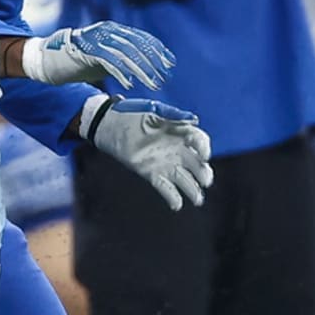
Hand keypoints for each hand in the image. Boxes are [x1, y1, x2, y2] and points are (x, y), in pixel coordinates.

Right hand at [22, 21, 174, 90]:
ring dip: (141, 70)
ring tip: (152, 84)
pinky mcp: (85, 50)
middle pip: (136, 46)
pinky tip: (129, 84)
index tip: (170, 65)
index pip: (141, 38)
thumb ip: (124, 58)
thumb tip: (149, 68)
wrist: (50, 61)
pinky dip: (120, 73)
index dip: (158, 51)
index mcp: (113, 29)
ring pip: (125, 53)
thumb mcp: (107, 58)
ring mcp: (95, 39)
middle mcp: (106, 30)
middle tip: (164, 78)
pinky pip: (107, 61)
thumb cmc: (81, 61)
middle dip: (152, 63)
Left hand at [82, 96, 213, 210]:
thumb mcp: (153, 109)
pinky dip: (172, 197)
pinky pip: (165, 187)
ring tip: (197, 199)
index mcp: (179, 132)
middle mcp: (175, 150)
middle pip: (196, 164)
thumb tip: (194, 120)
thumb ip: (173, 114)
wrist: (109, 123)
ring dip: (192, 190)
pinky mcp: (151, 173)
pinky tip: (177, 205)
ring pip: (184, 179)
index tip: (203, 154)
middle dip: (203, 173)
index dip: (204, 148)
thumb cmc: (131, 112)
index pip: (199, 141)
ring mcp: (164, 162)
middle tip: (205, 179)